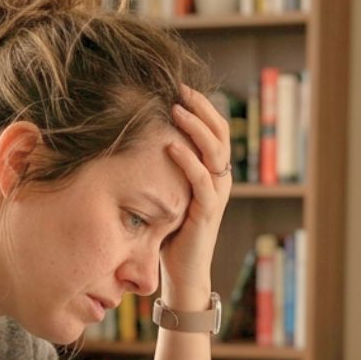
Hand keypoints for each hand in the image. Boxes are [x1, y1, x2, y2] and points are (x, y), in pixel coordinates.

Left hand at [159, 84, 232, 303]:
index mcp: (214, 172)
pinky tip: (171, 146)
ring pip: (215, 151)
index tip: (179, 87)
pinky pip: (202, 180)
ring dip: (195, 128)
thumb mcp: (169, 192)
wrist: (184, 272)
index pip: (216, 130)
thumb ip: (164, 168)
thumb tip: (139, 138)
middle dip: (201, 108)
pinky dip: (188, 160)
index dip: (201, 106)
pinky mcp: (207, 212)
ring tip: (176, 110)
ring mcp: (217, 195)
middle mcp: (221, 180)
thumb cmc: (172, 233)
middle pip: (220, 133)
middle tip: (180, 89)